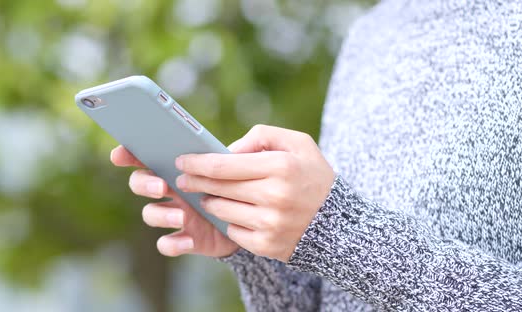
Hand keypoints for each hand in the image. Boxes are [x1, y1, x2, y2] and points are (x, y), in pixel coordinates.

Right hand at [110, 146, 238, 257]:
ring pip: (150, 213)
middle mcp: (170, 191)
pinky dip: (173, 244)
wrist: (247, 219)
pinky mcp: (184, 239)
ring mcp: (174, 216)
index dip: (127, 155)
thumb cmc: (235, 185)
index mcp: (177, 167)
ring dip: (161, 214)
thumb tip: (225, 153)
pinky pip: (166, 244)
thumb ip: (226, 157)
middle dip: (144, 184)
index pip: (145, 156)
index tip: (119, 156)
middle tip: (161, 186)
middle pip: (140, 183)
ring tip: (181, 216)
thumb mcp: (231, 168)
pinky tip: (188, 241)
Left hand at [176, 125, 334, 261]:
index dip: (197, 163)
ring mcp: (270, 224)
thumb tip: (227, 149)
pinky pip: (232, 231)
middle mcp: (275, 196)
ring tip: (211, 195)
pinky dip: (228, 221)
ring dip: (210, 201)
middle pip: (217, 188)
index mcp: (281, 167)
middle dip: (194, 181)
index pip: (224, 165)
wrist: (339, 224)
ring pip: (220, 210)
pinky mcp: (267, 245)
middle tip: (183, 178)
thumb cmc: (314, 177)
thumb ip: (262, 136)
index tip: (182, 161)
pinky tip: (232, 213)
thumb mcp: (299, 144)